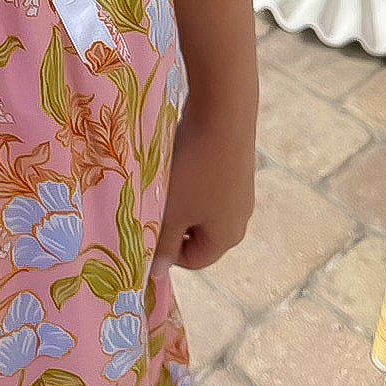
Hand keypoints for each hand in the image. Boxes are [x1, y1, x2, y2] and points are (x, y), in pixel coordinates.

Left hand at [153, 92, 256, 270]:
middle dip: (171, 220)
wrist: (223, 111)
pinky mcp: (236, 164)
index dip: (165, 250)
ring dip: (179, 197)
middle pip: (197, 233)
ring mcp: (240, 190)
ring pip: (200, 205)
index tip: (145, 227)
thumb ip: (161, 243)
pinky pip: (208, 183)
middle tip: (150, 202)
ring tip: (162, 178)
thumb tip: (156, 273)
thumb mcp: (172, 211)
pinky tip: (179, 158)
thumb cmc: (194, 168)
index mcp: (227, 237)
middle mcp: (240, 217)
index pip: (192, 261)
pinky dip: (190, 176)